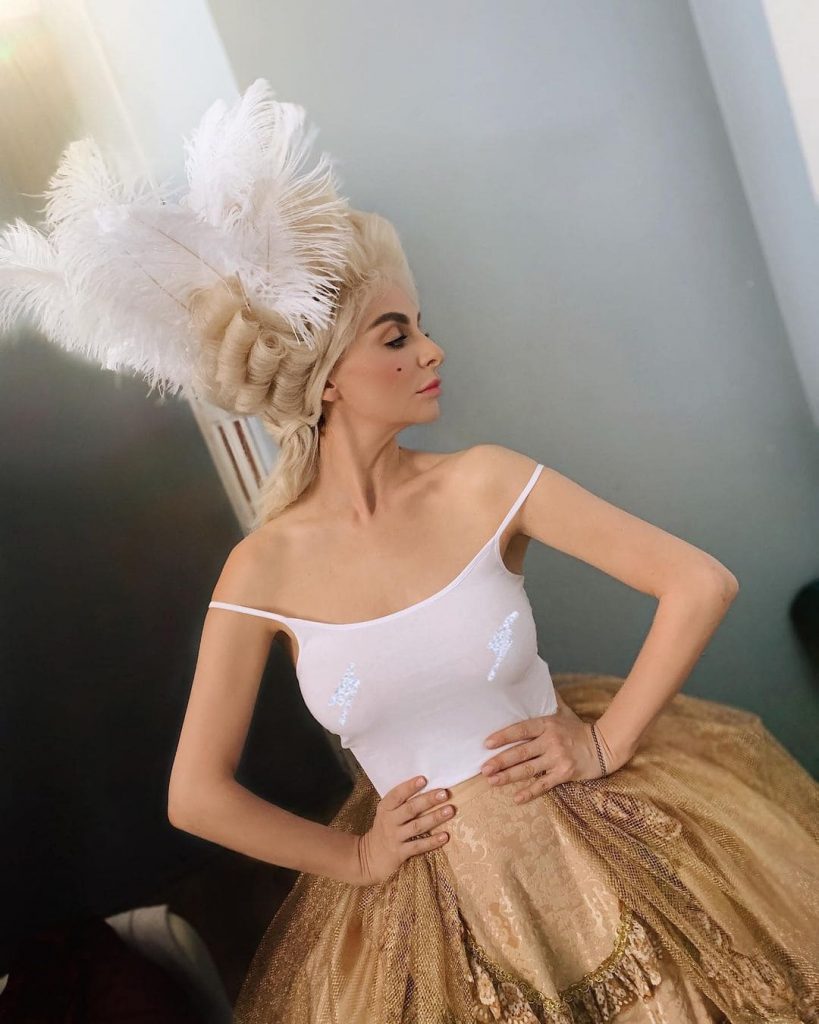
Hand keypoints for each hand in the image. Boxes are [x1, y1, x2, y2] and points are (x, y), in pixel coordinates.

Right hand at [354, 775, 455, 885]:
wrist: (369, 857)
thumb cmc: (384, 829)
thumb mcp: (386, 813)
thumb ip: (401, 802)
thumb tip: (424, 785)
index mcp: (385, 808)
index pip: (397, 795)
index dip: (410, 787)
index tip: (424, 779)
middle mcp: (389, 821)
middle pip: (410, 809)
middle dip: (428, 800)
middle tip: (444, 793)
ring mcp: (395, 837)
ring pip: (417, 826)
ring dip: (434, 818)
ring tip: (450, 810)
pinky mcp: (400, 853)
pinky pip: (418, 846)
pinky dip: (432, 841)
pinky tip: (445, 836)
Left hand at [479, 690, 627, 803]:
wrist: (604, 746)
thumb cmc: (578, 729)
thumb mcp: (563, 711)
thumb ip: (549, 700)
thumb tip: (539, 680)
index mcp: (547, 724)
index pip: (520, 730)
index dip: (503, 736)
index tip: (486, 743)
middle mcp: (550, 741)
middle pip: (521, 752)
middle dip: (500, 761)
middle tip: (483, 768)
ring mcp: (557, 758)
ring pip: (528, 769)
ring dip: (508, 777)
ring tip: (492, 781)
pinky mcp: (564, 774)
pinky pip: (543, 785)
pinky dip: (529, 792)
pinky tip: (516, 798)